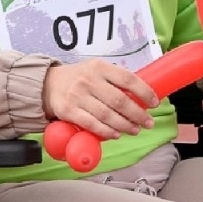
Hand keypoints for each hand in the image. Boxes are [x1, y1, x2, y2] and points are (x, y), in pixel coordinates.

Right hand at [41, 59, 158, 140]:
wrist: (48, 84)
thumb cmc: (79, 78)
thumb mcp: (96, 70)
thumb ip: (115, 80)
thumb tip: (142, 96)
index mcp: (99, 67)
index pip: (127, 79)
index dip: (144, 92)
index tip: (154, 103)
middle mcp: (88, 80)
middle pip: (119, 101)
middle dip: (137, 114)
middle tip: (148, 122)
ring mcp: (78, 96)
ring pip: (107, 115)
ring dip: (125, 125)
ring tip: (135, 130)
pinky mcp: (69, 111)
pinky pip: (92, 124)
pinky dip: (107, 131)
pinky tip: (116, 134)